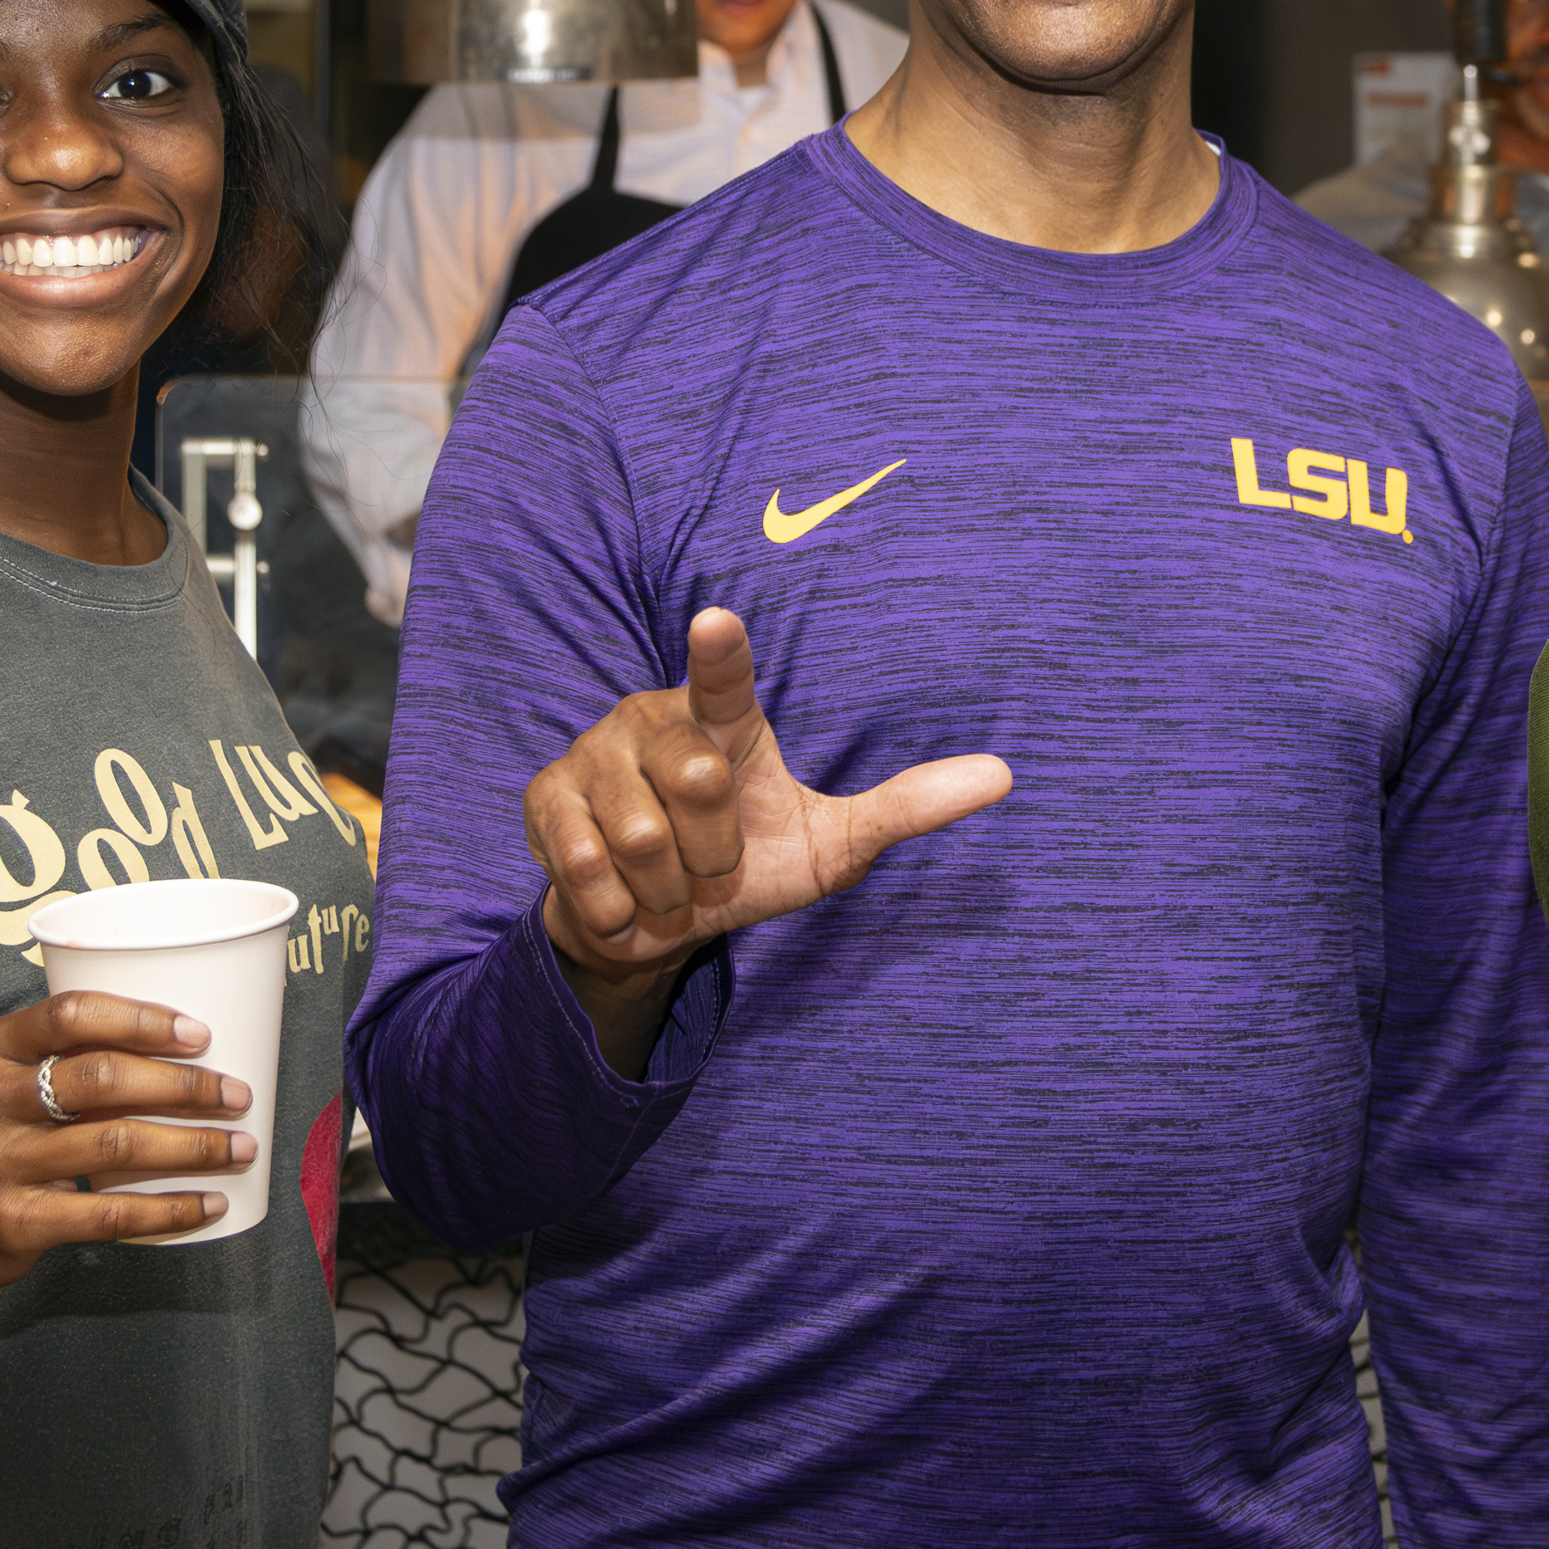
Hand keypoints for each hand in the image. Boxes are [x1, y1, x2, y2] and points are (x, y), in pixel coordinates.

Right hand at [0, 992, 257, 1290]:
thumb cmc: (5, 1133)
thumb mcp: (19, 1079)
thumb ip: (81, 1056)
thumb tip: (200, 1046)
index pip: (71, 1013)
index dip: (141, 1019)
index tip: (200, 1034)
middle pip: (102, 1079)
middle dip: (184, 1085)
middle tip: (237, 1094)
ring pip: (115, 1145)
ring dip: (193, 1147)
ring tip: (241, 1147)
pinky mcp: (16, 1221)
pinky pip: (109, 1214)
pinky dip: (169, 1209)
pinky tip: (210, 1204)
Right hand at [528, 607, 1012, 1057]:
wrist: (653, 927)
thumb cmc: (746, 864)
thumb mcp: (831, 845)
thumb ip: (904, 807)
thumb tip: (1005, 774)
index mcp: (721, 720)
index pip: (725, 680)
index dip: (722, 653)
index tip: (719, 621)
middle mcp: (651, 718)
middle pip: (696, 785)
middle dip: (712, 852)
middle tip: (708, 861)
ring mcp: (590, 754)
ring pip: (640, 837)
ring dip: (665, 885)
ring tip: (665, 877)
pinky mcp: (543, 799)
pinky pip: (587, 867)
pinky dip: (618, 903)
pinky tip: (620, 894)